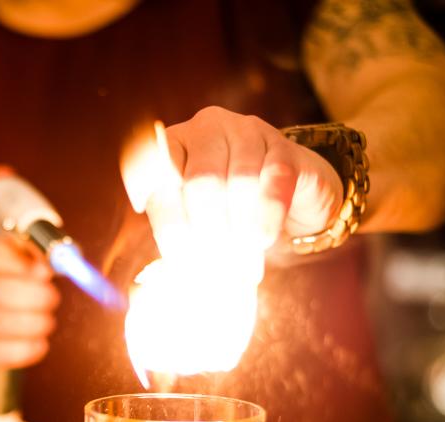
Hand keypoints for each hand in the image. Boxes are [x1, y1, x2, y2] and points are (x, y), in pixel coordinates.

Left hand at [126, 107, 343, 255]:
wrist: (290, 202)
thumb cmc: (230, 212)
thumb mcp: (197, 220)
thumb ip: (181, 235)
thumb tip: (179, 269)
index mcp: (172, 145)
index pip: (154, 172)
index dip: (165, 216)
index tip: (175, 254)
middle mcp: (205, 129)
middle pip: (200, 180)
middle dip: (206, 230)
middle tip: (212, 268)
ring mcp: (246, 132)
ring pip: (239, 179)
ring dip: (240, 227)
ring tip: (241, 263)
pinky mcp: (284, 146)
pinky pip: (274, 180)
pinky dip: (267, 215)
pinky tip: (263, 239)